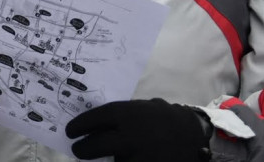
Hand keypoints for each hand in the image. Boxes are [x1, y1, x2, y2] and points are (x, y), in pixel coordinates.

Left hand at [65, 98, 211, 161]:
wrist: (194, 135)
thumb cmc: (162, 118)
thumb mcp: (141, 108)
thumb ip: (119, 115)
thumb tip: (92, 122)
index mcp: (128, 114)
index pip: (95, 119)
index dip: (80, 125)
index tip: (70, 131)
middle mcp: (131, 134)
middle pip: (97, 145)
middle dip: (84, 149)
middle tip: (78, 150)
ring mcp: (141, 155)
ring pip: (112, 161)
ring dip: (105, 160)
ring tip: (104, 156)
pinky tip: (119, 161)